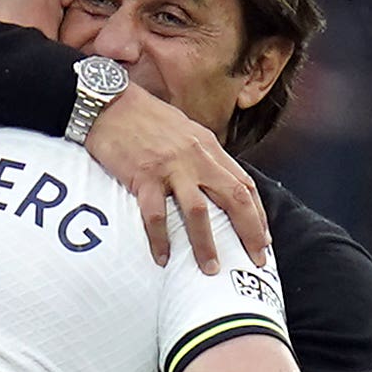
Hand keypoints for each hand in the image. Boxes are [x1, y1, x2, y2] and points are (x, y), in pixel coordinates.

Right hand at [83, 84, 269, 271]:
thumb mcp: (184, 129)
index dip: (258, 213)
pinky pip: (156, 215)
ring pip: (199, 212)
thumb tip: (215, 180)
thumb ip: (201, 154)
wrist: (107, 102)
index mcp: (208, 146)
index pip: (244, 183)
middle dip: (250, 231)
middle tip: (256, 259)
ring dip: (206, 244)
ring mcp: (171, 167)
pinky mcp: (144, 176)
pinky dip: (160, 239)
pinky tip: (162, 258)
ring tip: (211, 269)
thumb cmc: (143, 116)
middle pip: (234, 197)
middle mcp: (196, 157)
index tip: (263, 237)